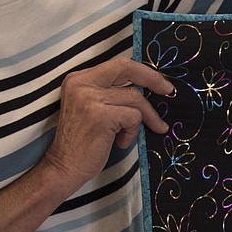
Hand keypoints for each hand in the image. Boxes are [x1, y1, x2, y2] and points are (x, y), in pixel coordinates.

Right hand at [40, 57, 173, 192]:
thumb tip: (145, 87)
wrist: (63, 167)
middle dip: (152, 79)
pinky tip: (120, 142)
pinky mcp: (101, 115)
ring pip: (135, 98)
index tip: (159, 82)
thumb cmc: (82, 142)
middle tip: (169, 91)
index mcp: (79, 79)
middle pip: (127, 69)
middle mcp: (82, 83)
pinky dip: (132, 131)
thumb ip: (110, 93)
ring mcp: (90, 98)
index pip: (117, 65)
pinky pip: (133, 117)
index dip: (142, 71)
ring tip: (132, 135)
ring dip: (144, 118)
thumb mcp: (92, 108)